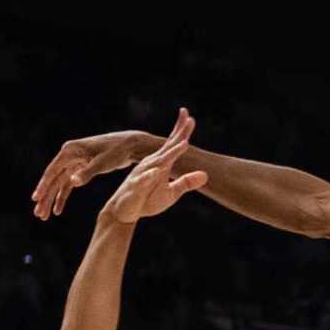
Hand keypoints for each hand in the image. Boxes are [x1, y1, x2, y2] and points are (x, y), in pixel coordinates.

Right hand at [32, 127, 155, 221]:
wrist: (130, 145)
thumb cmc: (117, 152)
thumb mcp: (102, 163)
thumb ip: (87, 173)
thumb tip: (73, 181)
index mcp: (71, 150)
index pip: (53, 170)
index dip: (43, 186)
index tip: (36, 199)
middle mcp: (69, 155)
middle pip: (53, 179)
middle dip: (46, 197)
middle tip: (38, 214)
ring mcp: (74, 162)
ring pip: (58, 184)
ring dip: (52, 200)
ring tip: (44, 216)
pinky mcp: (80, 169)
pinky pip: (67, 185)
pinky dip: (63, 197)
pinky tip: (58, 211)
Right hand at [100, 111, 207, 227]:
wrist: (124, 211)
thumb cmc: (147, 200)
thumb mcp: (171, 193)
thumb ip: (186, 183)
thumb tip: (206, 175)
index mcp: (161, 164)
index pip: (173, 145)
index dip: (182, 131)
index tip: (190, 117)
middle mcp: (152, 164)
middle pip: (168, 147)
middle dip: (179, 134)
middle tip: (189, 120)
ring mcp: (143, 174)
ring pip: (158, 162)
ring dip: (171, 153)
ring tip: (184, 143)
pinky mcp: (136, 187)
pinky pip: (143, 180)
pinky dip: (149, 176)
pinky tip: (157, 172)